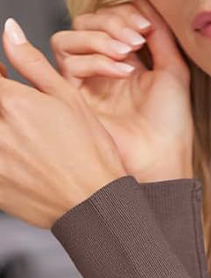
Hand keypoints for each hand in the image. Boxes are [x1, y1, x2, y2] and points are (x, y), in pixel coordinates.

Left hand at [0, 18, 127, 228]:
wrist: (96, 206)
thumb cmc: (91, 156)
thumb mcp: (69, 101)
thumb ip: (33, 64)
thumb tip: (10, 34)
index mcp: (13, 103)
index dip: (0, 79)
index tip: (8, 83)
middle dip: (4, 109)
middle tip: (23, 120)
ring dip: (6, 136)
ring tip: (28, 146)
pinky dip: (6, 164)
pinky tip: (27, 169)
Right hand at [50, 0, 194, 182]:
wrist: (164, 157)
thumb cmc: (170, 124)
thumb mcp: (173, 69)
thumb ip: (159, 34)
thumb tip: (146, 4)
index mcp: (124, 62)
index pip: (107, 20)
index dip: (123, 13)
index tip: (147, 26)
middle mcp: (101, 71)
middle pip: (84, 24)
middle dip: (111, 22)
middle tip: (136, 39)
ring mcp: (86, 84)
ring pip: (68, 39)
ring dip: (100, 38)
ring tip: (128, 54)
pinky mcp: (75, 98)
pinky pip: (69, 63)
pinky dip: (97, 60)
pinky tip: (122, 72)